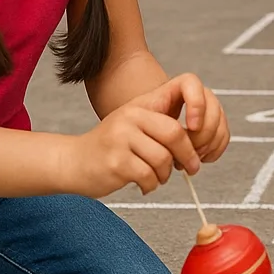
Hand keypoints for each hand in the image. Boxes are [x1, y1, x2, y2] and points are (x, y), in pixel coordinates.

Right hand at [58, 98, 201, 197]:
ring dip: (165, 174)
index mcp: (141, 103)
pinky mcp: (115, 162)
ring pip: (163, 159)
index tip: (199, 130)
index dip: (201, 106)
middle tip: (191, 168)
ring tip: (156, 177)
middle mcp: (131, 116)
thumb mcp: (136, 126)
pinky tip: (143, 185)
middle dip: (188, 155)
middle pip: (175, 133)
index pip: (183, 88)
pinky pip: (148, 176)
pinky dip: (151, 185)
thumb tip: (200, 145)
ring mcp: (121, 138)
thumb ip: (163, 127)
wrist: (72, 162)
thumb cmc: (111, 147)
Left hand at [133, 72, 230, 162]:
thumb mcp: (140, 119)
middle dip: (203, 134)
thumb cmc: (140, 124)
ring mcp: (208, 111)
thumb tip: (172, 140)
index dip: (197, 104)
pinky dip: (215, 149)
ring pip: (220, 124)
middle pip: (213, 109)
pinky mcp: (215, 126)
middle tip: (188, 150)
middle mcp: (198, 96)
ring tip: (190, 157)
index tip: (191, 126)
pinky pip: (224, 136)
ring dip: (208, 144)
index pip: (192, 84)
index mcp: (177, 89)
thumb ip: (155, 124)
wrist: (145, 131)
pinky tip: (201, 157)